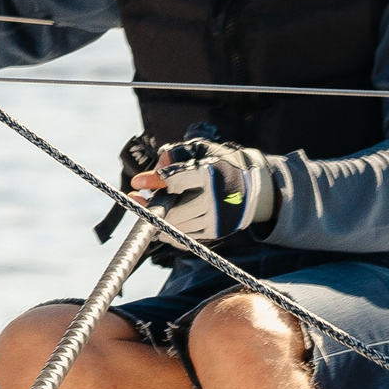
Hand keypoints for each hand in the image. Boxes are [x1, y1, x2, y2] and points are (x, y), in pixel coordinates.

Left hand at [131, 137, 277, 242]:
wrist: (253, 188)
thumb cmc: (221, 165)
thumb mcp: (201, 151)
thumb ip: (177, 155)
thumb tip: (158, 163)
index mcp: (210, 176)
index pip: (175, 180)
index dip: (153, 181)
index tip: (136, 182)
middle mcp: (214, 200)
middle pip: (173, 209)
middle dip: (150, 205)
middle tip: (135, 198)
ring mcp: (216, 219)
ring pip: (176, 225)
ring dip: (157, 218)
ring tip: (146, 207)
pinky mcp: (215, 232)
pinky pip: (185, 236)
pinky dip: (169, 231)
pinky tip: (159, 222)